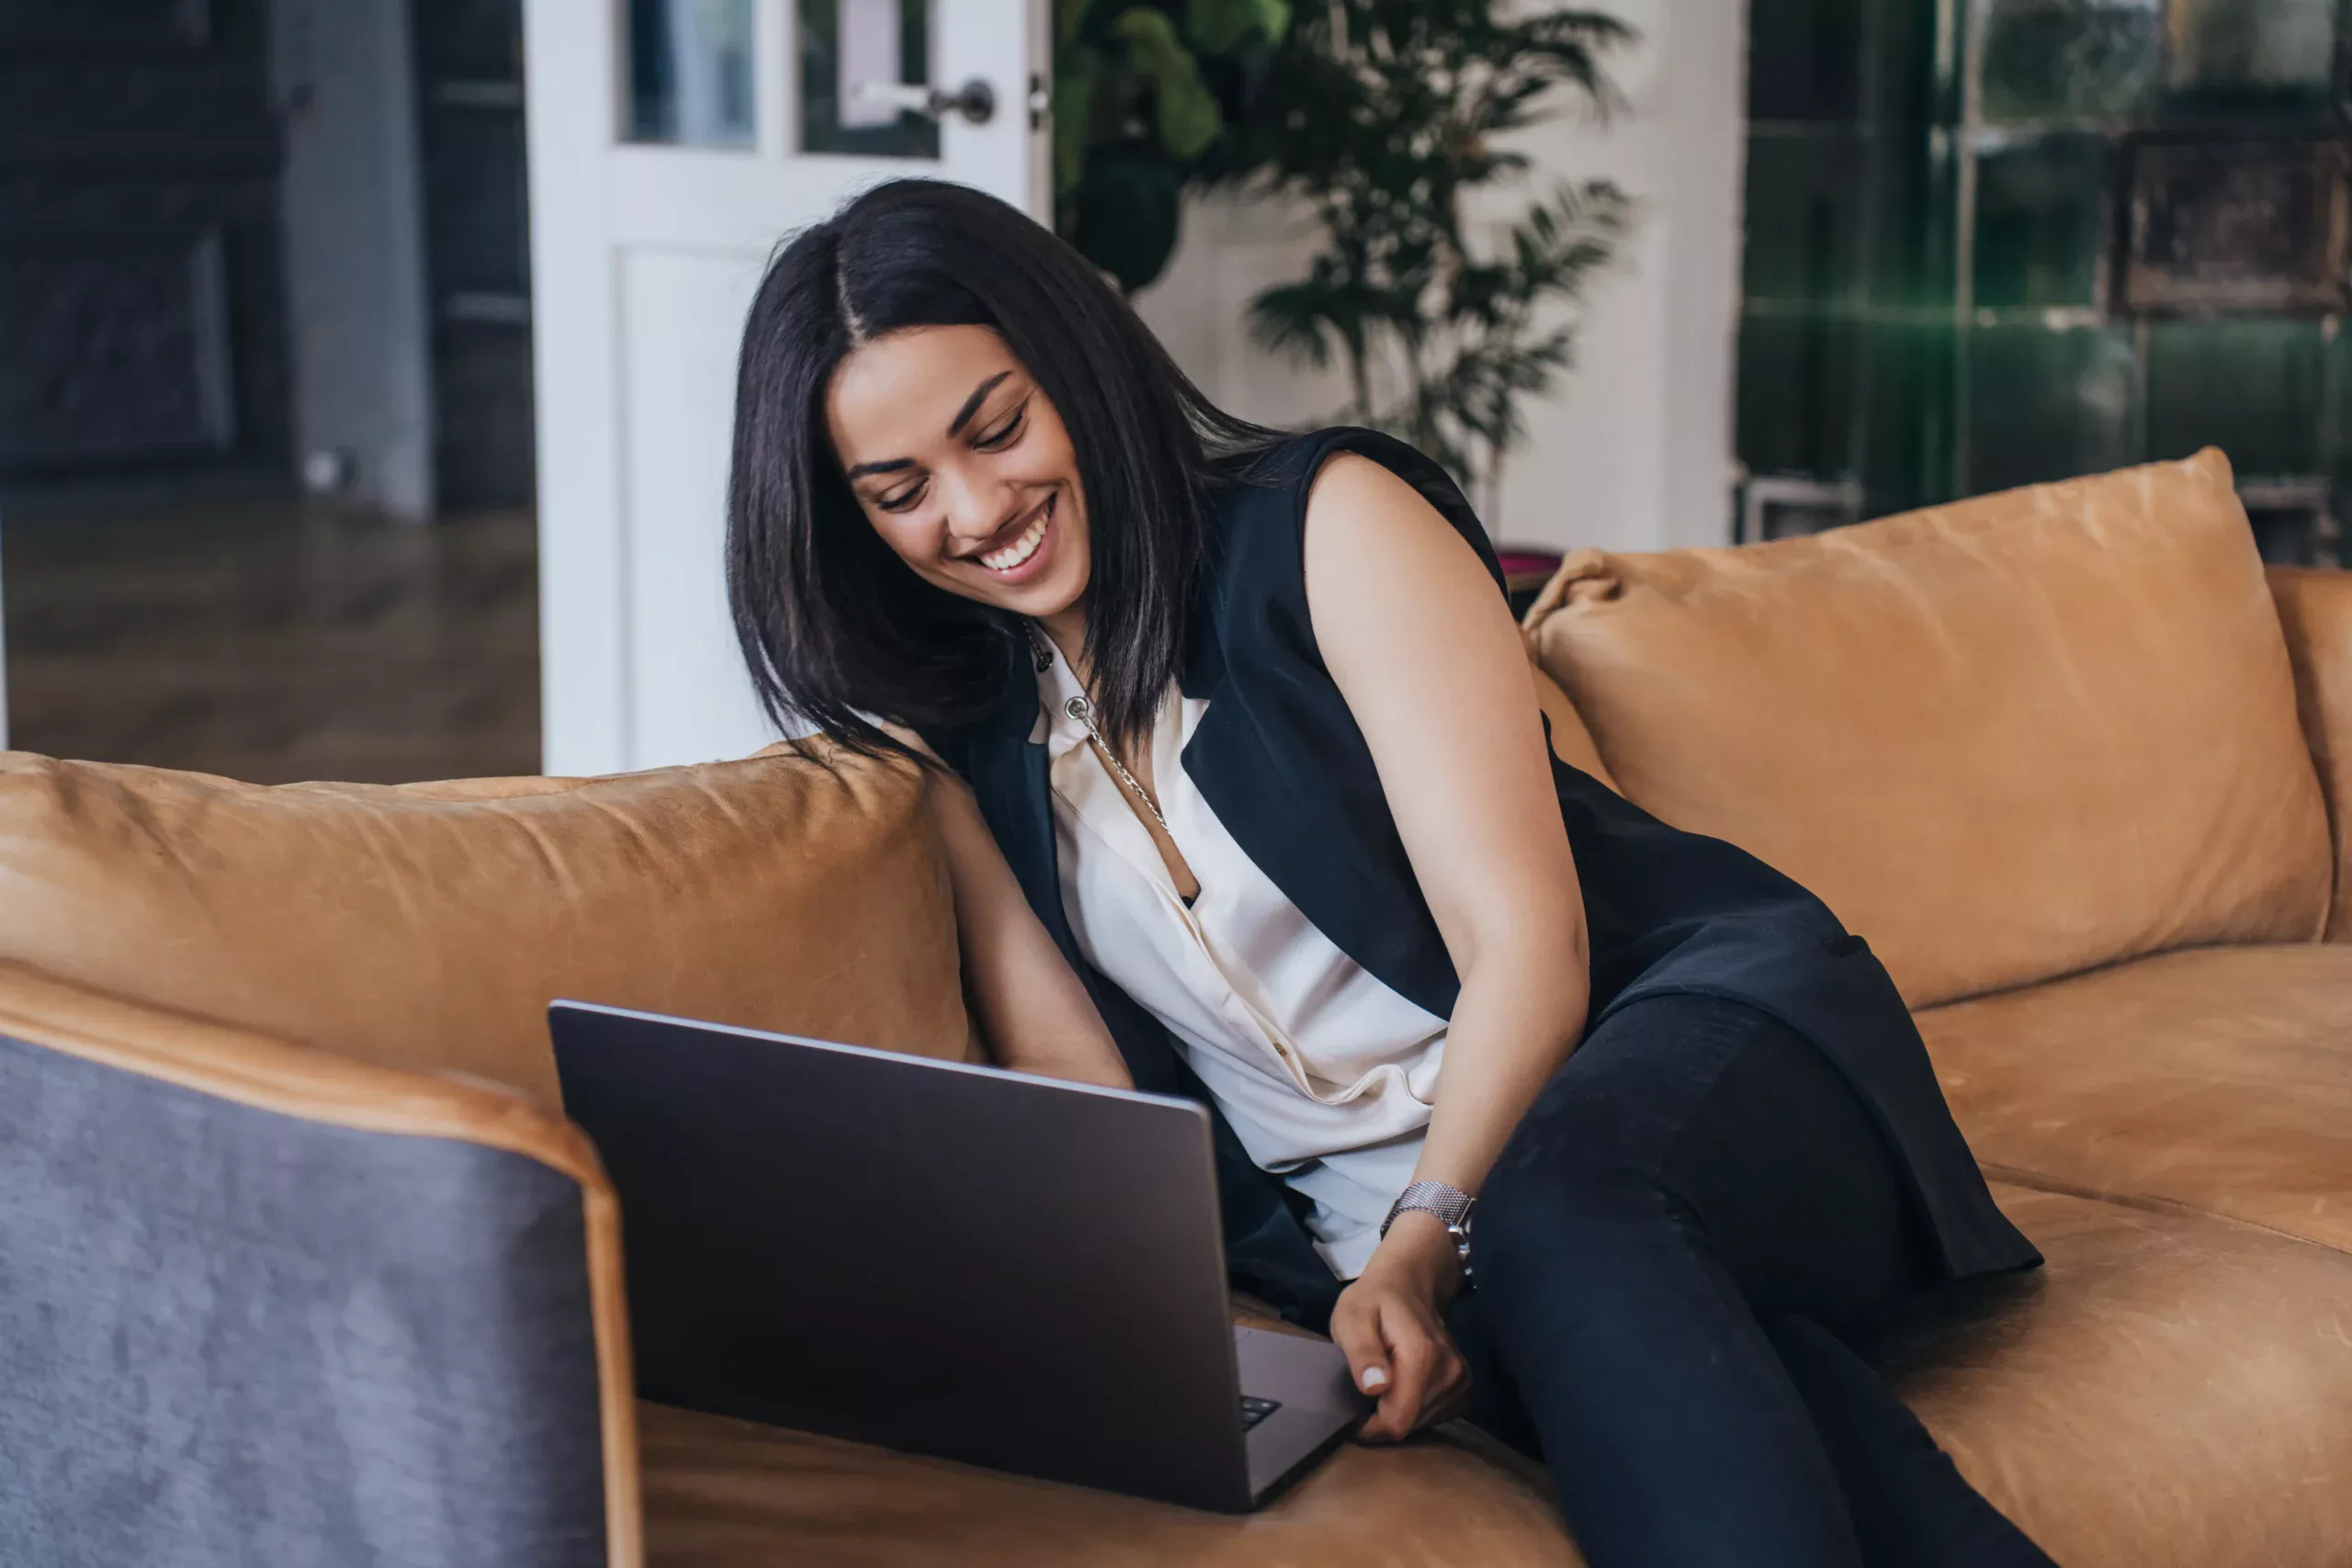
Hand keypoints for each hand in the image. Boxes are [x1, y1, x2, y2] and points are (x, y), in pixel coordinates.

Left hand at [1328, 1211, 1471, 1442]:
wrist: (1409, 1282)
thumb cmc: (1373, 1300)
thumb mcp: (1351, 1319)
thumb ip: (1362, 1353)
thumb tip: (1375, 1388)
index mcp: (1421, 1357)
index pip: (1398, 1421)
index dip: (1370, 1429)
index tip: (1352, 1416)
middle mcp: (1449, 1372)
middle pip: (1409, 1425)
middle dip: (1383, 1418)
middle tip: (1366, 1389)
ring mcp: (1462, 1379)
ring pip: (1423, 1423)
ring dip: (1399, 1412)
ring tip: (1384, 1383)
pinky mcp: (1465, 1385)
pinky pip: (1438, 1417)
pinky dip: (1417, 1410)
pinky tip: (1405, 1387)